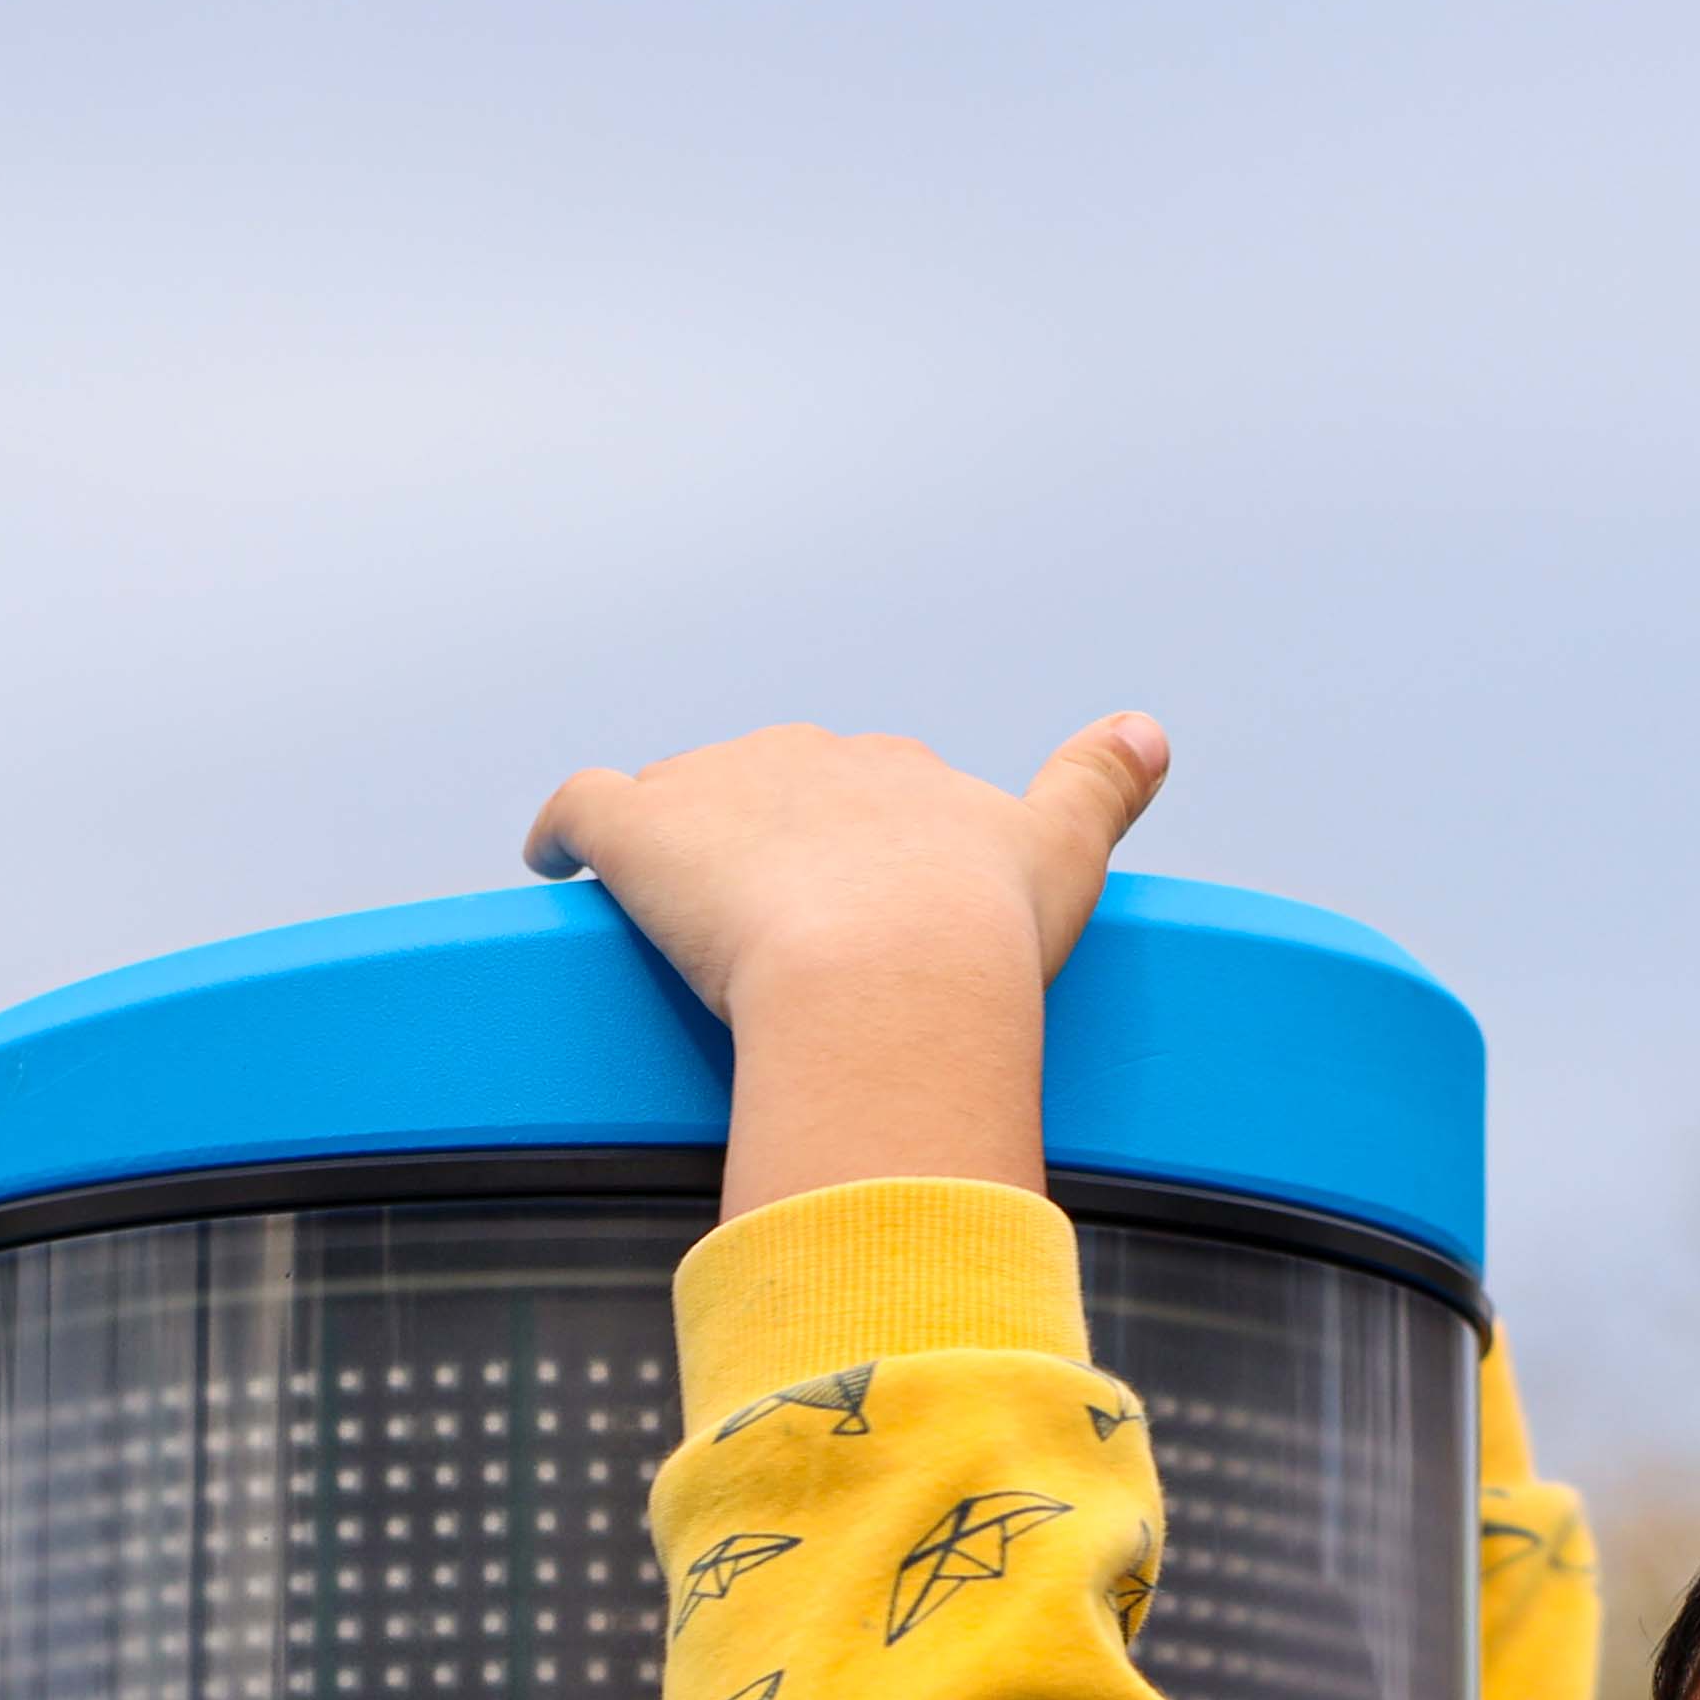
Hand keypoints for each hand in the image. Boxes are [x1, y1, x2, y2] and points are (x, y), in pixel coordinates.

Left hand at [524, 716, 1169, 1213]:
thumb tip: (1148, 729)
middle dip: (761, 841)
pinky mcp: (638, 828)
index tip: (852, 903)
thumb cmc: (982, 937)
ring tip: (664, 913)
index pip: (862, 788)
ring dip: (671, 843)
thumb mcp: (1063, 857)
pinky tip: (551, 866)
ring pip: (679, 797)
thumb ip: (1102, 787)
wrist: (894, 971)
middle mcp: (806, 757)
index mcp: (895, 773)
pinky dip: (559, 833)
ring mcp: (717, 788)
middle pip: (767, 785)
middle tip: (763, 927)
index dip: (851, 845)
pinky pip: (576, 809)